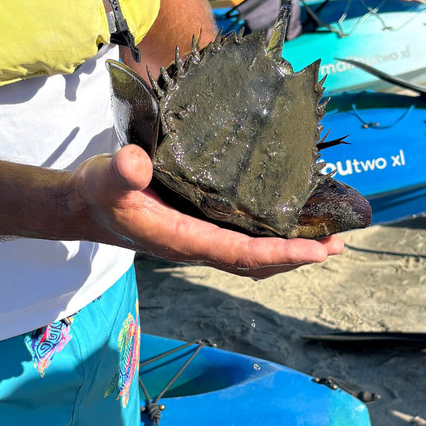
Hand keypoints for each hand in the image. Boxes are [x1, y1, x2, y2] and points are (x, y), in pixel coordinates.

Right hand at [66, 146, 342, 279]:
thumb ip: (120, 171)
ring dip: (291, 252)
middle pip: (256, 262)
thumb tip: (134, 163)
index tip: (314, 250)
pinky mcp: (203, 231)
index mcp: (181, 240)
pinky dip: (274, 242)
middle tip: (336, 245)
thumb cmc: (100, 191)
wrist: (89, 205)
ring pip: (254, 257)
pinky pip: (246, 244)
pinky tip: (293, 227)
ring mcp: (202, 242)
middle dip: (297, 257)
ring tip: (328, 241)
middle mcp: (197, 247)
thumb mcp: (105, 176)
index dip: (279, 253)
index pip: (240, 253)